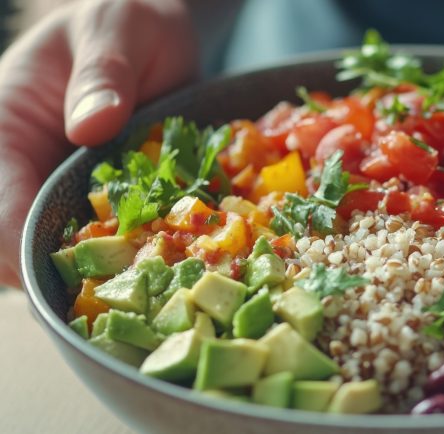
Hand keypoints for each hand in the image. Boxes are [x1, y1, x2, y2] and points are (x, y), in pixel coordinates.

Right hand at [0, 0, 195, 286]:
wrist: (152, 32)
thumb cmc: (125, 21)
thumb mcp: (116, 29)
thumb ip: (104, 73)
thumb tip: (92, 125)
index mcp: (4, 126)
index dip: (16, 244)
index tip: (57, 271)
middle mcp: (22, 166)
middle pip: (13, 243)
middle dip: (58, 273)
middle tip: (117, 292)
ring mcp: (59, 187)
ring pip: (57, 250)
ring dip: (97, 272)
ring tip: (148, 283)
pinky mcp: (98, 201)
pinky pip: (106, 241)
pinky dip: (129, 256)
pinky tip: (167, 263)